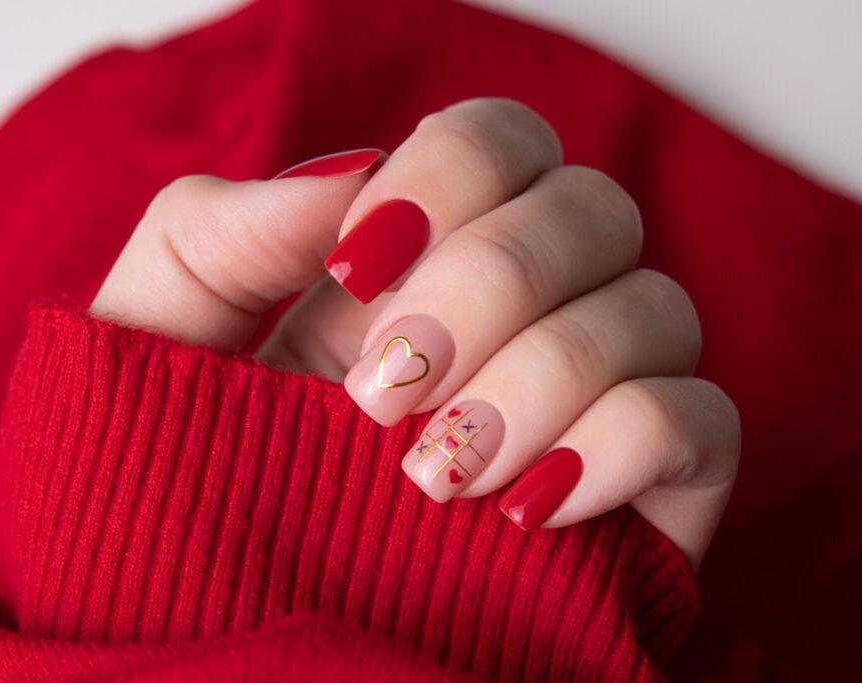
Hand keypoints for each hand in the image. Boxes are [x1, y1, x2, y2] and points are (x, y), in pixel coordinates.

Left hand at [92, 98, 739, 568]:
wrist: (233, 652)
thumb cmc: (181, 499)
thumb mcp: (157, 351)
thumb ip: (218, 236)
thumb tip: (352, 178)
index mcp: (419, 266)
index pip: (503, 144)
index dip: (450, 176)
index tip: (358, 267)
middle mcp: (520, 319)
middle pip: (593, 209)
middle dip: (490, 286)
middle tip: (383, 391)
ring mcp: (592, 405)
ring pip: (659, 307)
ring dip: (540, 378)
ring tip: (435, 475)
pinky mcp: (646, 501)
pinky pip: (704, 421)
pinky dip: (623, 441)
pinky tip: (526, 509)